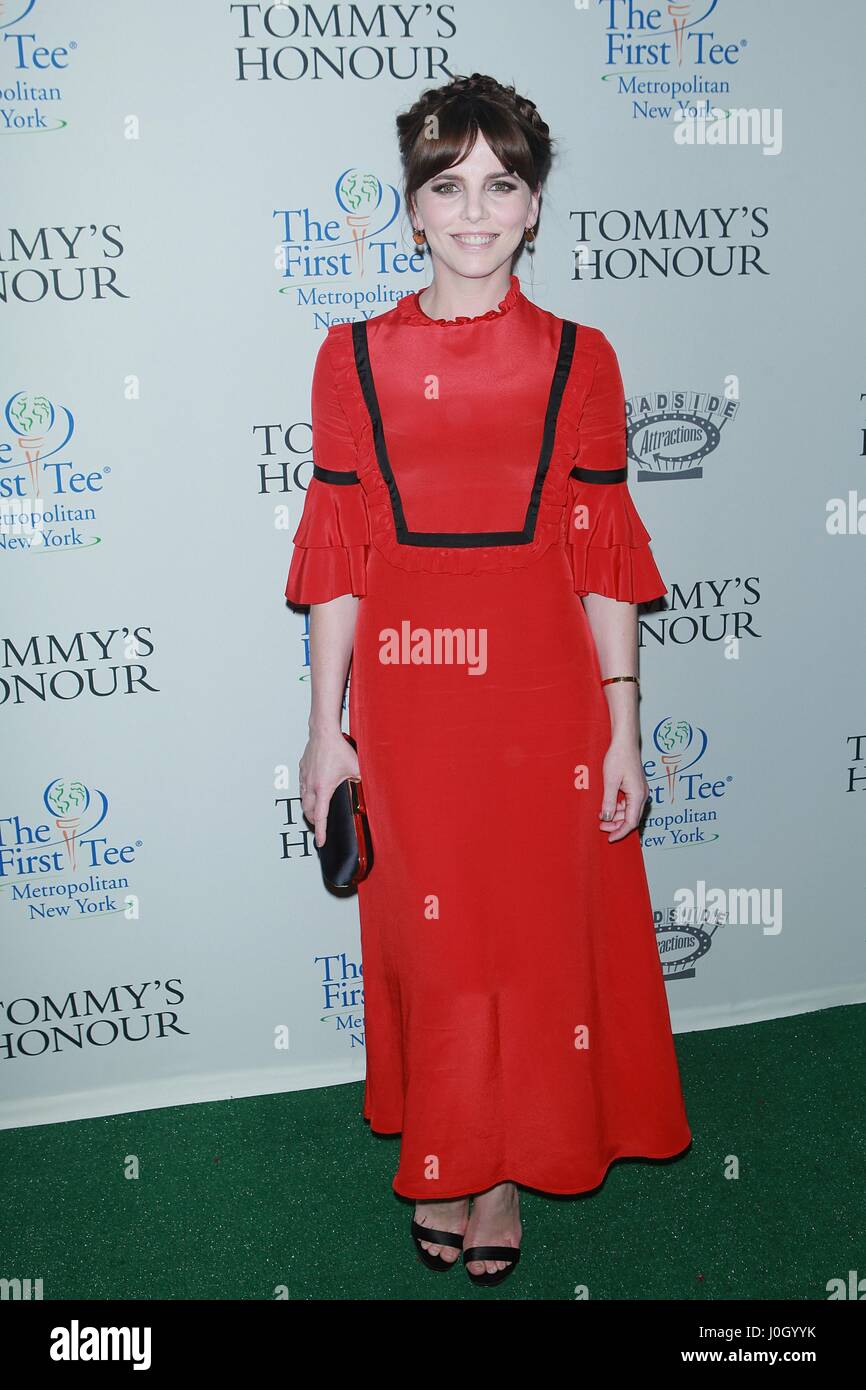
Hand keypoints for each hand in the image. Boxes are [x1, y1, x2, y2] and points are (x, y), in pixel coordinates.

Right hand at [298, 731, 359, 847]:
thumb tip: (367, 788)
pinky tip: (312, 791)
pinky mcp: (302, 769)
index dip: (320, 831)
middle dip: (313, 821)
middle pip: (308, 811)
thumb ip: (361, 780)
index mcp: (323, 788)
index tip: (321, 841)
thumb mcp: (355, 768)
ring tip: (315, 812)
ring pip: (303, 800)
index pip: (321, 816)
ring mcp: (305, 777)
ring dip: (308, 809)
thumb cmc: (338, 748)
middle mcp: (311, 785)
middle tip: (320, 826)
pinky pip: (302, 787)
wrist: (324, 732)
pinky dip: (306, 794)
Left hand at [598, 737, 648, 842]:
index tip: (610, 838)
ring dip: (616, 816)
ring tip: (601, 816)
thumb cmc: (618, 758)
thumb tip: (607, 818)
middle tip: (601, 827)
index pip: (631, 822)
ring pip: (629, 811)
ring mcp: (640, 791)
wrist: (625, 742)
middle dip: (616, 825)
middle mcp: (642, 794)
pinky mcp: (635, 787)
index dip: (620, 832)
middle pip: (631, 818)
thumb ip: (609, 801)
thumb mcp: (610, 781)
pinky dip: (618, 808)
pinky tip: (607, 807)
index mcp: (638, 795)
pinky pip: (628, 803)